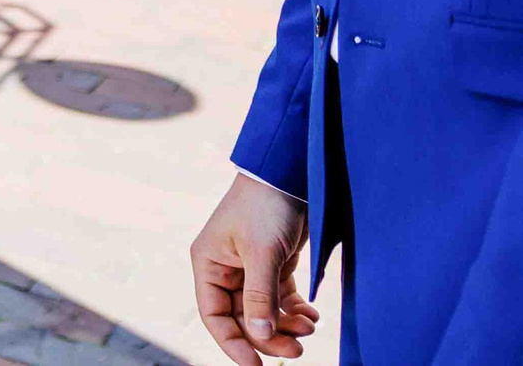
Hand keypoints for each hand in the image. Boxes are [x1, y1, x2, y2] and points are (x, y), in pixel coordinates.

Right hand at [190, 174, 317, 364]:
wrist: (290, 175)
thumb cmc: (265, 207)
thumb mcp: (261, 252)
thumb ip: (259, 297)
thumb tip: (261, 337)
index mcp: (209, 264)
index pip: (214, 315)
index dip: (233, 343)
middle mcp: (226, 269)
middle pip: (243, 318)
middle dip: (269, 336)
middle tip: (298, 350)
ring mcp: (251, 269)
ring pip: (264, 312)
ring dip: (286, 325)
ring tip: (310, 328)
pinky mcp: (274, 265)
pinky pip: (281, 300)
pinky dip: (296, 312)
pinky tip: (312, 316)